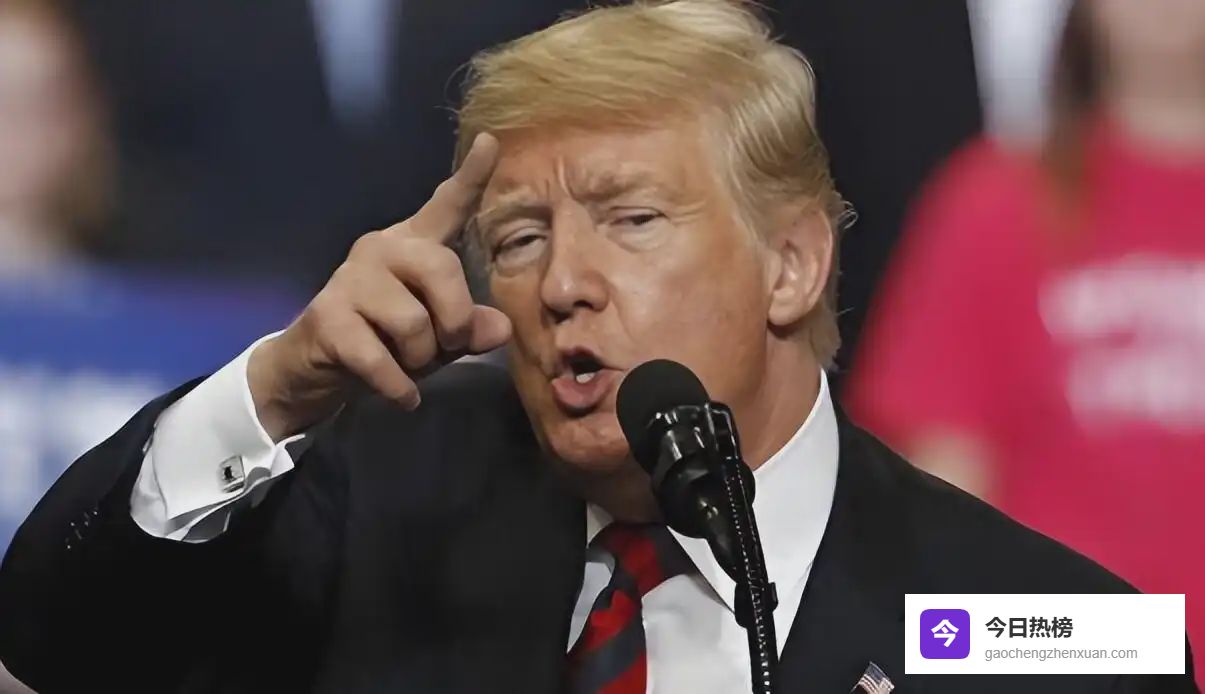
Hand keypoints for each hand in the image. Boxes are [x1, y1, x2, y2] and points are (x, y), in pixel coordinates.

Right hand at [248, 133, 509, 439]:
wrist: (314, 371)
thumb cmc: (386, 344)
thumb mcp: (439, 338)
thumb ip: (470, 328)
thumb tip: (500, 328)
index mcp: (414, 246)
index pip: (446, 207)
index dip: (471, 177)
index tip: (493, 142)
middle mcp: (381, 249)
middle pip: (443, 271)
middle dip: (454, 323)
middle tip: (443, 348)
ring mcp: (350, 280)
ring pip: (415, 323)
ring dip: (421, 361)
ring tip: (407, 365)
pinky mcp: (328, 317)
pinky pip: (382, 359)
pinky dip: (399, 387)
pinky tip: (403, 396)